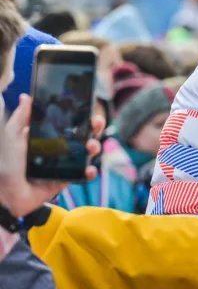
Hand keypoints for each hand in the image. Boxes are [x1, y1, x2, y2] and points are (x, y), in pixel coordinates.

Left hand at [0, 95, 103, 216]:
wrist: (5, 191)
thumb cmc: (6, 162)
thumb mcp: (12, 135)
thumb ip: (20, 118)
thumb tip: (26, 97)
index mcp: (48, 137)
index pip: (70, 124)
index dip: (82, 117)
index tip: (90, 109)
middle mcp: (59, 149)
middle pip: (83, 136)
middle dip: (94, 129)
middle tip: (97, 124)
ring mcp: (64, 165)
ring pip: (86, 154)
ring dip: (94, 147)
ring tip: (91, 146)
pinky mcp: (65, 180)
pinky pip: (82, 176)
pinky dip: (89, 172)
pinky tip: (90, 169)